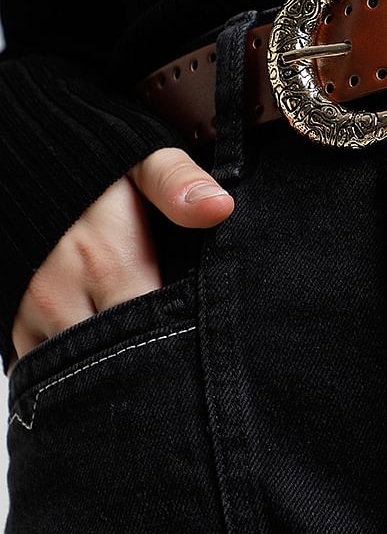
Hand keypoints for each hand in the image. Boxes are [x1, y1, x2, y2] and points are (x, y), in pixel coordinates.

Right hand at [10, 147, 234, 362]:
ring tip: (146, 370)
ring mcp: (31, 313)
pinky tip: (103, 363)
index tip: (206, 351)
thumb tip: (219, 208)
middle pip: (117, 364)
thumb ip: (177, 182)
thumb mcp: (140, 158)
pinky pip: (41, 366)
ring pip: (77, 375)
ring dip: (110, 375)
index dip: (184, 345)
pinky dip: (70, 373)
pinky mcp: (10, 321)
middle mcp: (63, 295)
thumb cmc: (91, 162)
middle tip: (182, 373)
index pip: (156, 329)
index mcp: (109, 261)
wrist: (17, 158)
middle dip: (152, 371)